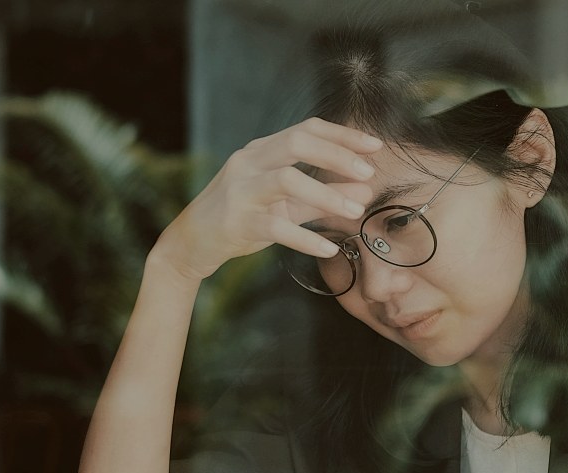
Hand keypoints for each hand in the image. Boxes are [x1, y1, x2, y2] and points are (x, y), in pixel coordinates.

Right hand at [154, 117, 380, 280]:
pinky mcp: (237, 222)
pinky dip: (306, 238)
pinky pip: (276, 227)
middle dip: (337, 155)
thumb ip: (322, 197)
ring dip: (326, 194)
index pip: (306, 129)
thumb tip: (365, 191)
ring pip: (287, 181)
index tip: (375, 146)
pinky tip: (329, 249)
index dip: (343, 135)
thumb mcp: (284, 204)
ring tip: (356, 212)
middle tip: (369, 173)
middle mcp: (249, 162)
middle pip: (297, 143)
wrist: (192, 242)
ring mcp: (241, 191)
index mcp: (262, 150)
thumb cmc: (242, 217)